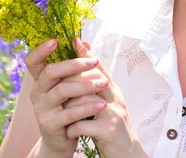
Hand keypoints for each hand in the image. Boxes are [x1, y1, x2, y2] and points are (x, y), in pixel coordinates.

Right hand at [24, 39, 110, 156]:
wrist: (62, 140)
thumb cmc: (68, 107)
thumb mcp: (70, 86)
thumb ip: (75, 66)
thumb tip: (84, 42)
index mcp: (41, 80)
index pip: (32, 61)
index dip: (40, 50)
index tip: (56, 40)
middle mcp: (37, 92)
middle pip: (50, 72)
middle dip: (74, 64)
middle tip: (95, 62)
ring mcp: (42, 108)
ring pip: (62, 91)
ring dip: (86, 85)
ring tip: (104, 83)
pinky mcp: (50, 124)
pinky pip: (70, 113)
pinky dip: (88, 107)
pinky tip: (102, 104)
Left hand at [62, 37, 147, 157]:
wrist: (128, 154)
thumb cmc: (114, 129)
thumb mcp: (109, 105)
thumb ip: (99, 88)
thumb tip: (89, 67)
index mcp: (113, 91)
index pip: (100, 68)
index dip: (87, 54)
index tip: (74, 40)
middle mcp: (115, 98)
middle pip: (90, 80)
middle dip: (70, 81)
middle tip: (56, 84)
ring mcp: (112, 113)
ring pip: (83, 101)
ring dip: (69, 108)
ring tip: (62, 113)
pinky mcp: (106, 130)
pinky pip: (81, 125)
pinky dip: (72, 129)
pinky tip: (69, 133)